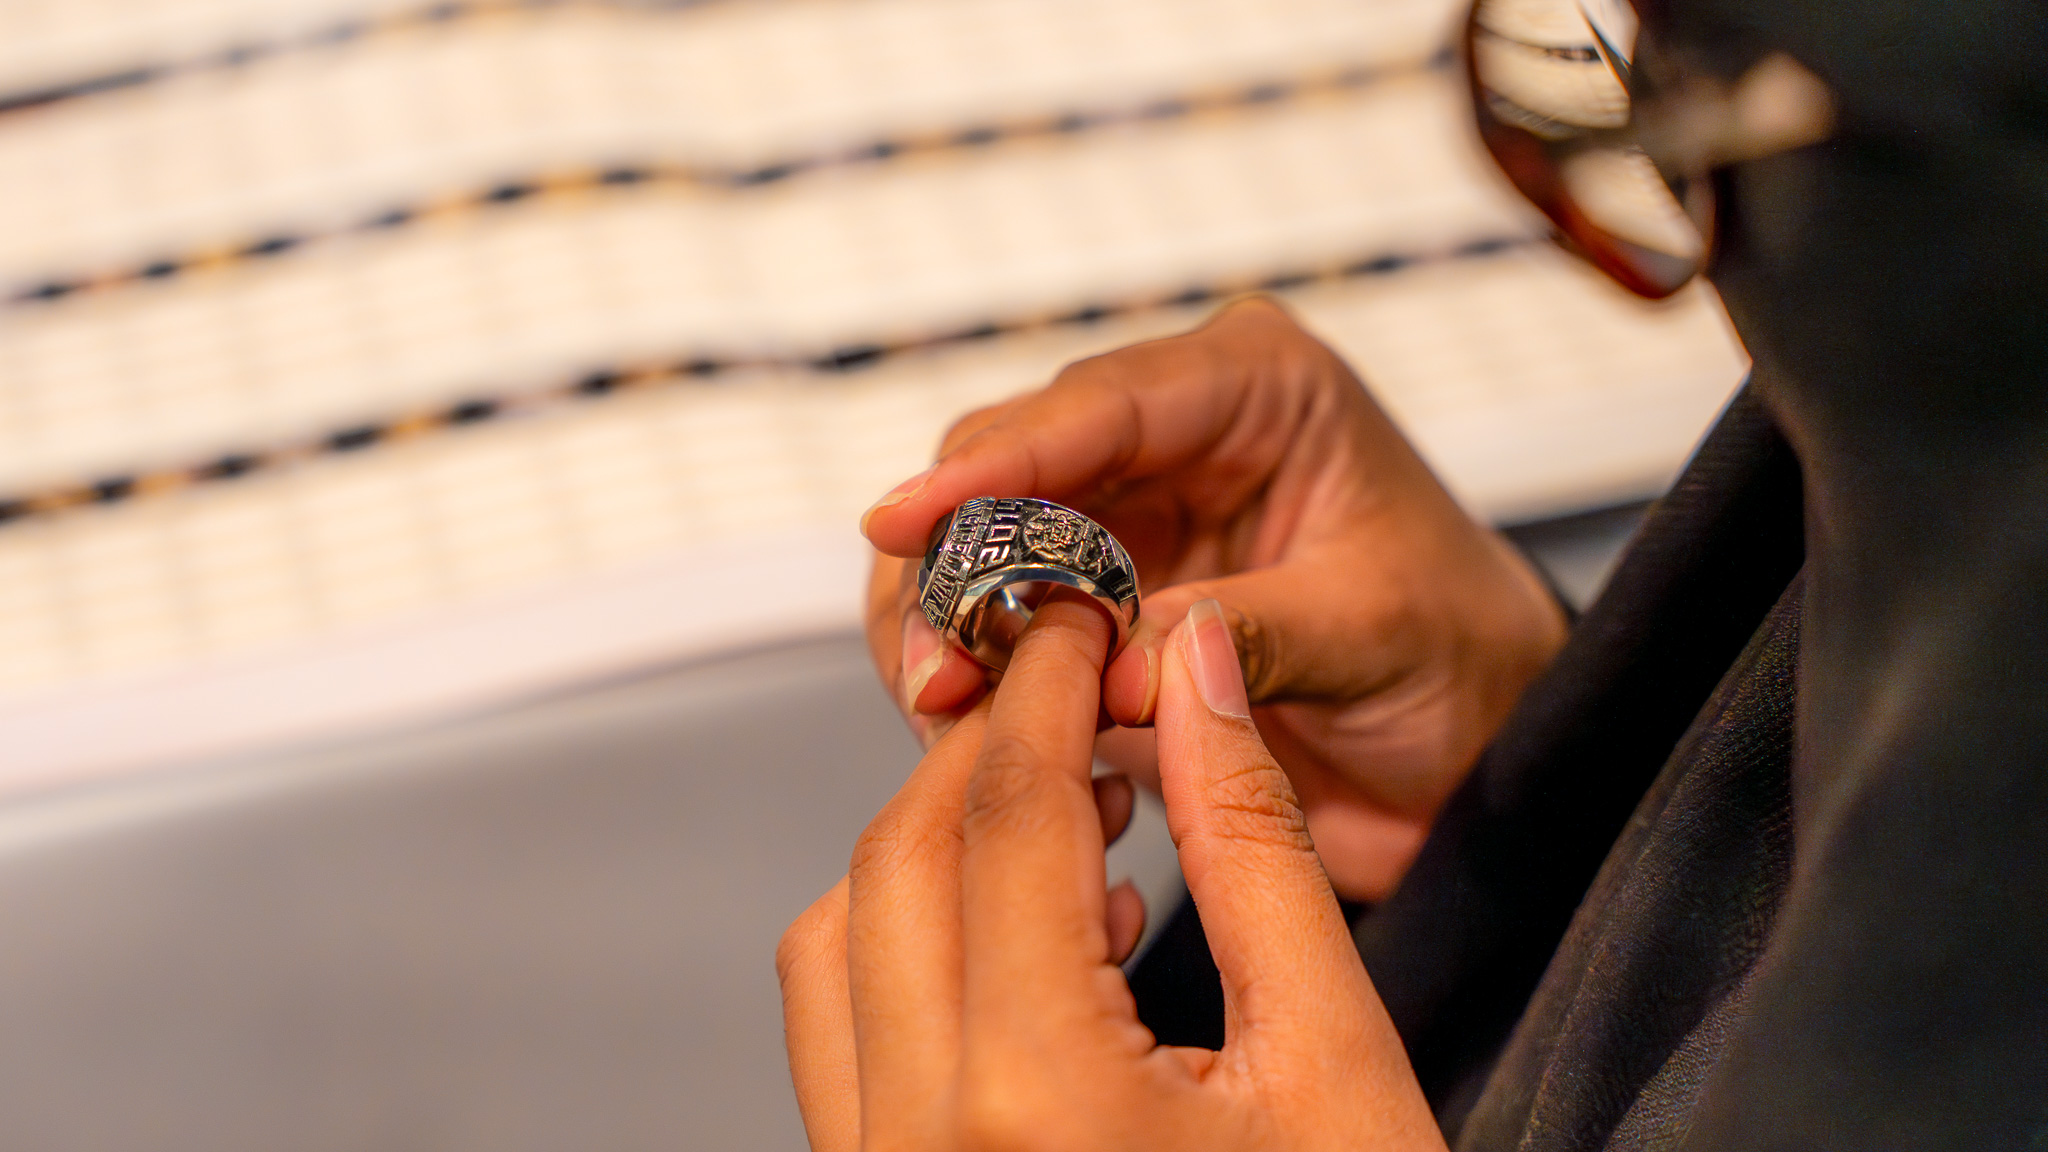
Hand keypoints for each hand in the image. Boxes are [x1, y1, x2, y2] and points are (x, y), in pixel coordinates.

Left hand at [779, 596, 1446, 1151]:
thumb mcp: (1338, 1067)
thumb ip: (1253, 851)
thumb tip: (1197, 681)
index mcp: (1033, 1108)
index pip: (1001, 819)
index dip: (1041, 692)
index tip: (1076, 619)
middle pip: (897, 861)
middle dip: (982, 750)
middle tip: (1078, 693)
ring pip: (839, 942)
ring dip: (932, 845)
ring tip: (1071, 813)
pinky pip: (844, 1035)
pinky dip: (913, 942)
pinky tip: (1040, 934)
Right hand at [861, 297, 1565, 898]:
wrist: (1472, 746)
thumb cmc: (1461, 652)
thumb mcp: (1372, 631)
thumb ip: (1243, 635)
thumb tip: (1110, 667)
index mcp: (1258, 389)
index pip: (1100, 404)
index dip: (995, 463)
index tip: (903, 519)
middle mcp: (1171, 437)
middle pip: (1007, 469)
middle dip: (951, 564)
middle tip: (931, 666)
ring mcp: (1121, 520)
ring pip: (975, 549)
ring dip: (943, 628)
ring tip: (942, 708)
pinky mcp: (1088, 604)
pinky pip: (993, 628)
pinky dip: (969, 679)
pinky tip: (974, 731)